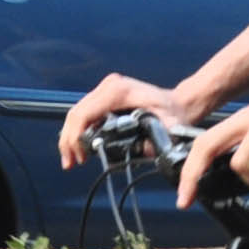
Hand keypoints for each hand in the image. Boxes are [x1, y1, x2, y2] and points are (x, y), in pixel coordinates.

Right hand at [59, 75, 202, 170]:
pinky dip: (78, 130)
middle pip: (76, 113)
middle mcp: (110, 86)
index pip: (85, 113)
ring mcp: (106, 89)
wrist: (179, 103)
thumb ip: (154, 141)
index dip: (76, 137)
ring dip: (70, 136)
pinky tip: (78, 147)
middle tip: (70, 162)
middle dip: (69, 140)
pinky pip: (85, 112)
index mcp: (119, 91)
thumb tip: (138, 153)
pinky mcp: (106, 95)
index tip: (79, 156)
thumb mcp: (168, 128)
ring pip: (77, 113)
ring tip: (72, 159)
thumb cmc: (174, 113)